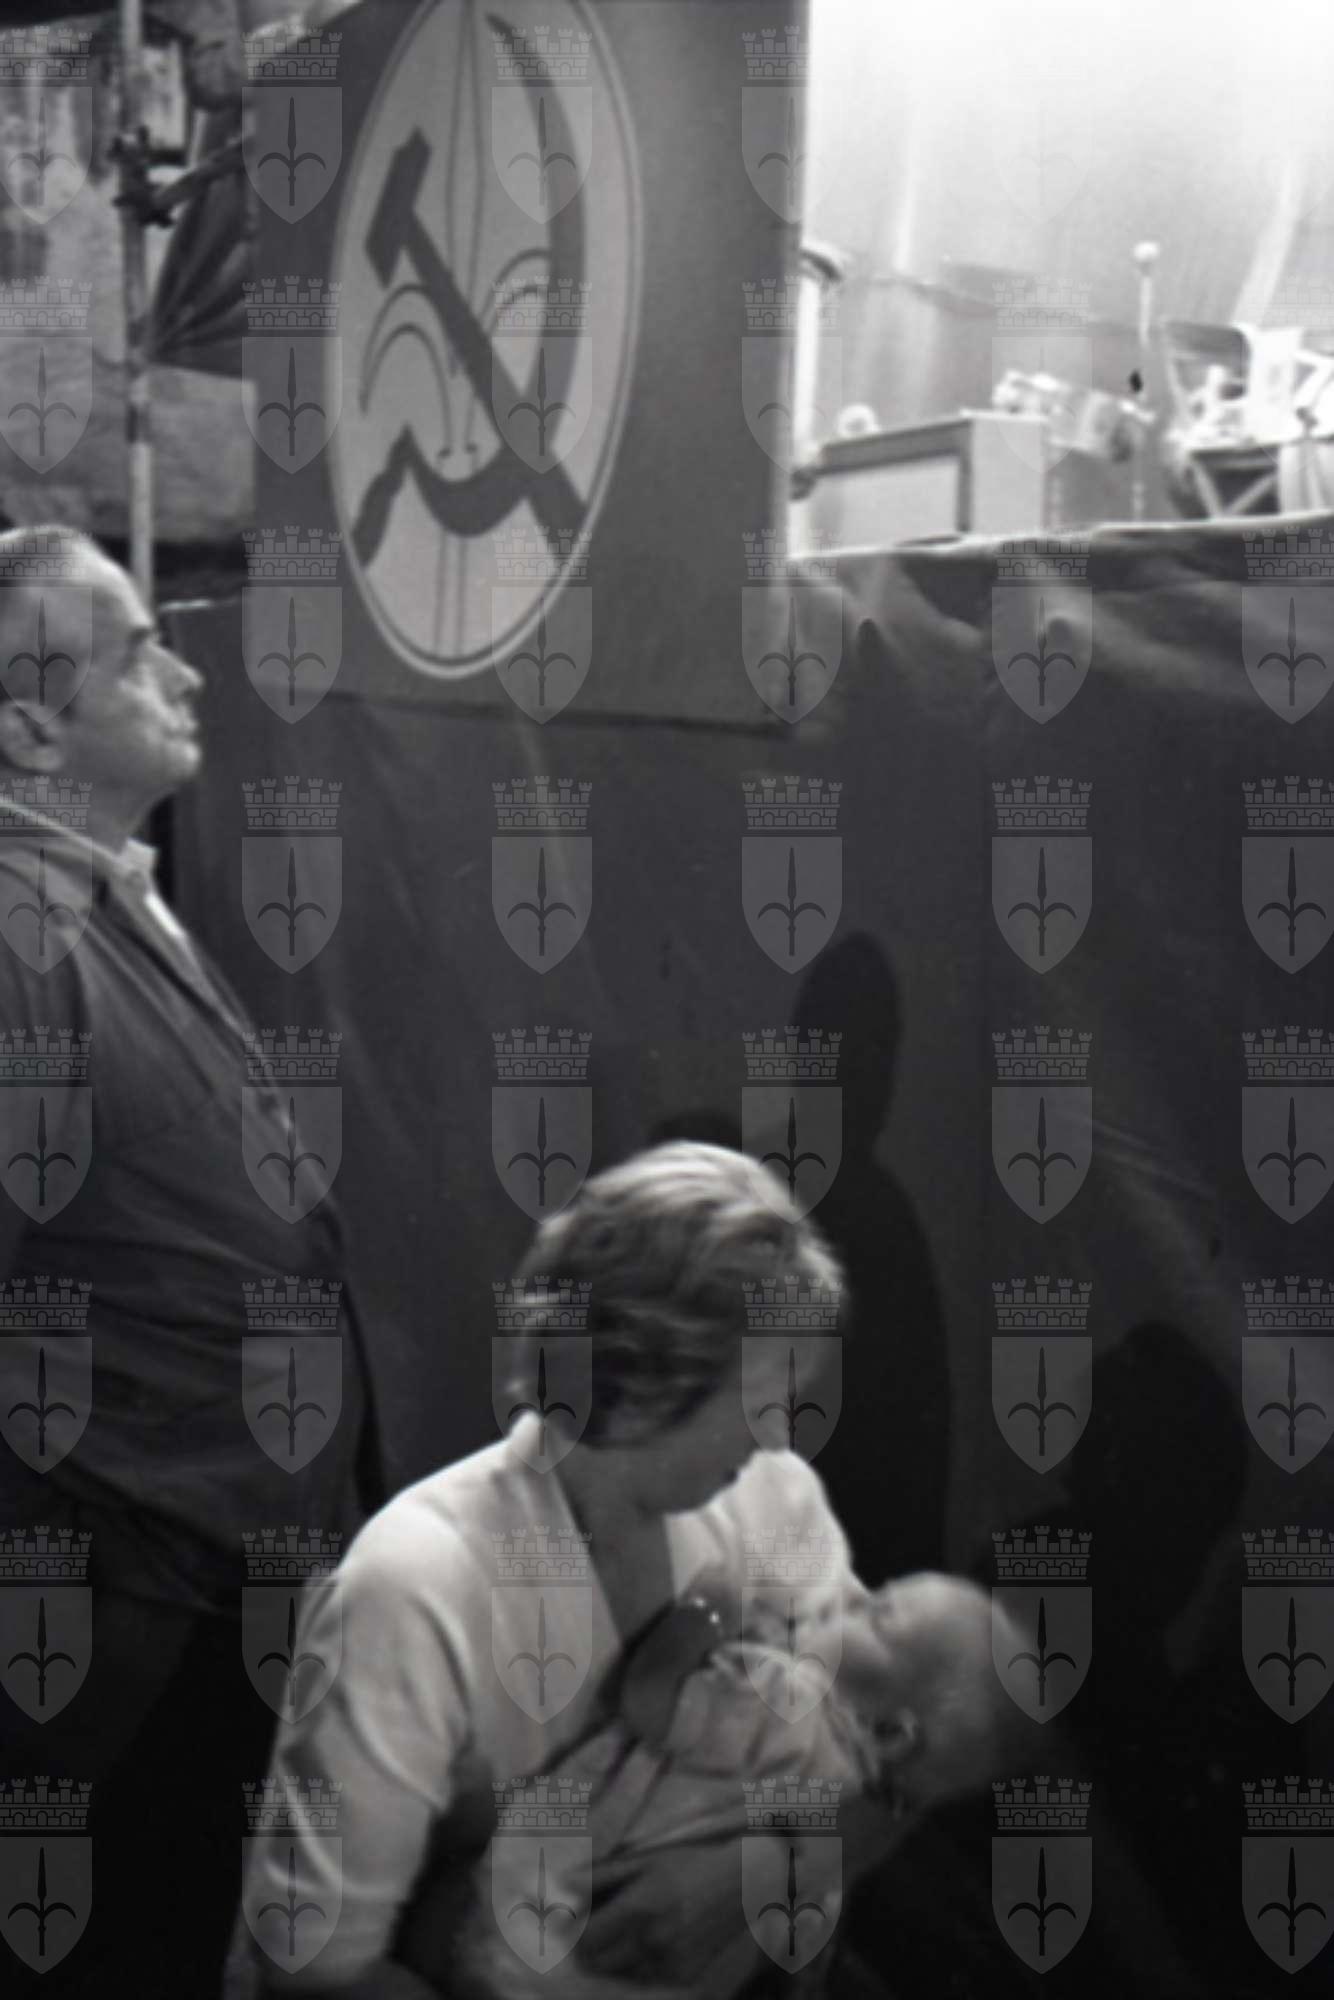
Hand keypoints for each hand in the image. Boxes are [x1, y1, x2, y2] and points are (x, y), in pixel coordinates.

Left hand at [577, 1839, 744, 1983]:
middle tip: (589, 1933)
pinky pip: (643, 1981)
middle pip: (597, 1966)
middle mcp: (651, 1942)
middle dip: (586, 1951)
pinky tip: (643, 1945)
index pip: (587, 1943)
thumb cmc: (686, 1865)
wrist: (739, 1885)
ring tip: (618, 1936)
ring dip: (610, 1961)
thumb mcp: (643, 1861)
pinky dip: (635, 1967)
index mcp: (638, 1909)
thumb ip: (600, 1877)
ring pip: (618, 1977)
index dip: (572, 1936)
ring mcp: (668, 1964)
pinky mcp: (682, 1977)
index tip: (568, 1925)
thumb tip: (562, 1888)